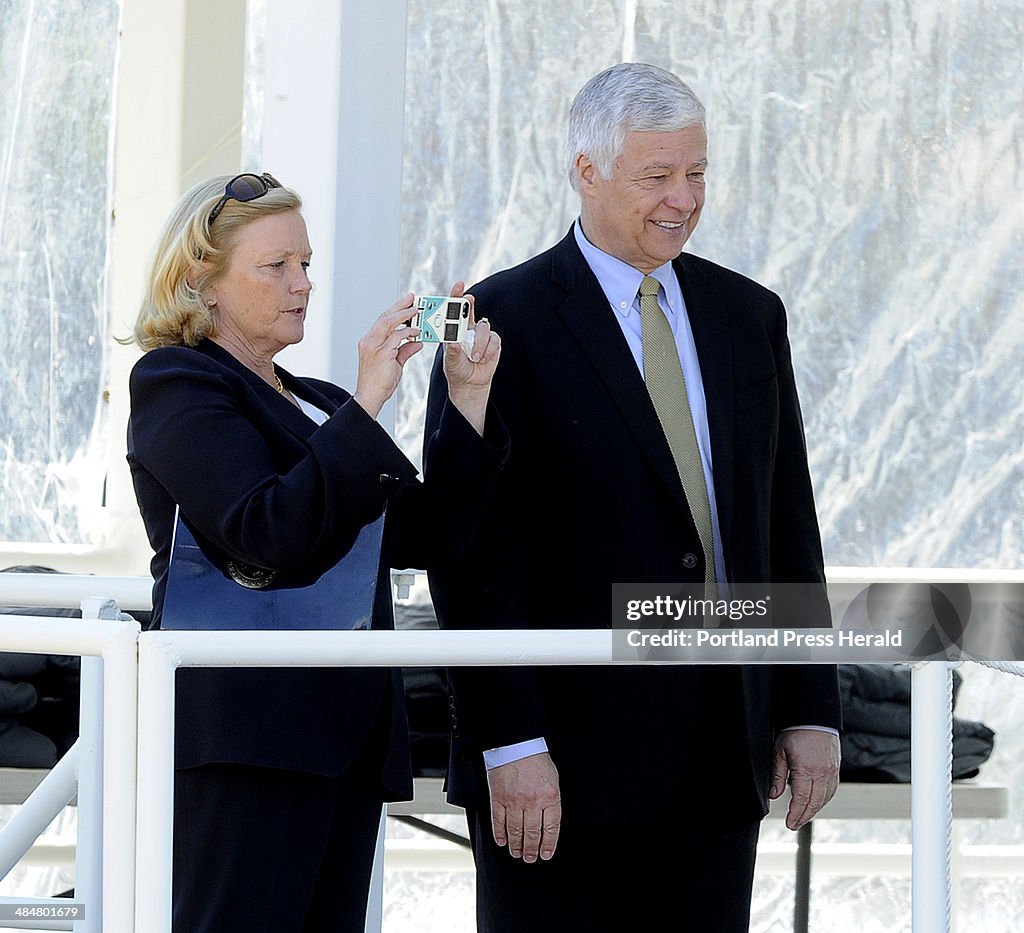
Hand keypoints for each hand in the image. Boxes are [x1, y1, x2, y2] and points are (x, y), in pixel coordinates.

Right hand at [352, 293, 422, 418]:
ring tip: (417, 310)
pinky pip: (396, 337)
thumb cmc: (379, 383)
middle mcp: (369, 341)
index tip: (406, 303)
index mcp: (369, 341)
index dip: (394, 310)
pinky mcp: (381, 353)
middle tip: (412, 298)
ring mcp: (373, 346)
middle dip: (399, 306)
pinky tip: (417, 332)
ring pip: (389, 322)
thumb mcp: (395, 363)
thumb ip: (404, 351)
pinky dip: (408, 333)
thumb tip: (416, 343)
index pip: (382, 320)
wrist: (370, 397)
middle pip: (385, 317)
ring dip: (404, 315)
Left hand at [441, 282, 500, 434]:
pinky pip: (494, 340)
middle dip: (468, 303)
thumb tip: (454, 343)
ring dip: (479, 343)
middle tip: (467, 299)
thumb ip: (452, 352)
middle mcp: (468, 328)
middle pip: (470, 310)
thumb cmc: (457, 370)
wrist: (470, 383)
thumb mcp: (451, 362)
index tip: (459, 285)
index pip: (455, 310)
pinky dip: (488, 350)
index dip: (457, 295)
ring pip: (484, 328)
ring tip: (474, 357)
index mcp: (454, 330)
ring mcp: (482, 335)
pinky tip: (483, 359)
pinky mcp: (494, 342)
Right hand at [486, 752, 560, 862]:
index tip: (546, 854)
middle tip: (530, 858)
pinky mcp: (498, 798)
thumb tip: (549, 823)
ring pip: (515, 831)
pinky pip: (498, 821)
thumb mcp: (554, 780)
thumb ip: (552, 801)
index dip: (548, 845)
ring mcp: (514, 801)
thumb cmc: (536, 759)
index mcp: (550, 797)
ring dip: (516, 845)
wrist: (517, 743)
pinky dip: (499, 834)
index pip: (551, 829)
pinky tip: (502, 841)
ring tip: (517, 853)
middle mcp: (532, 801)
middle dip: (531, 849)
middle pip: (532, 833)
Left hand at [769, 729, 840, 830]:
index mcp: (806, 770)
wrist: (815, 718)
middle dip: (804, 817)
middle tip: (794, 824)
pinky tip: (816, 803)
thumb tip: (774, 794)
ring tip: (803, 816)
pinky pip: (831, 790)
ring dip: (814, 810)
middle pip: (815, 803)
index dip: (795, 814)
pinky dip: (823, 800)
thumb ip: (778, 775)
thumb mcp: (780, 751)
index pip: (801, 800)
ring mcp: (831, 772)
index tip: (790, 823)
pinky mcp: (836, 769)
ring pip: (825, 799)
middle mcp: (822, 774)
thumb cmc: (796, 732)